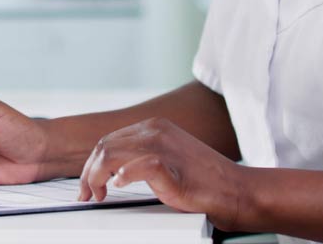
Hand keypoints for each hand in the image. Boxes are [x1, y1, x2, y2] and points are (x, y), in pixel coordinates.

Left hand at [77, 117, 246, 224]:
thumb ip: (141, 156)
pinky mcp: (171, 166)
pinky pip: (138, 166)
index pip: (108, 140)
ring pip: (111, 154)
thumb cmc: (204, 181)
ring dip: (95, 177)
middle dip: (88, 172)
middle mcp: (156, 130)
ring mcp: (163, 146)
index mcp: (154, 126)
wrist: (236, 191)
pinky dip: (123, 176)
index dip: (91, 164)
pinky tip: (119, 187)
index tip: (88, 184)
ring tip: (97, 196)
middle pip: (104, 147)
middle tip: (87, 194)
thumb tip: (111, 170)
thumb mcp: (167, 158)